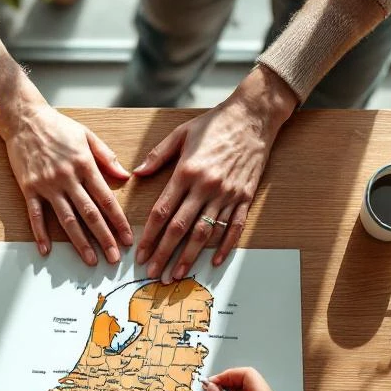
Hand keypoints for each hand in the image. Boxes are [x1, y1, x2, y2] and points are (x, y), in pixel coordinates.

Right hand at [0, 86, 132, 265]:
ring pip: (67, 219)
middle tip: (114, 258)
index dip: (118, 221)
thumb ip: (106, 157)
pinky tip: (46, 250)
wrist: (24, 118)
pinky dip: (40, 233)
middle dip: (104, 238)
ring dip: (80, 242)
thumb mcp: (87, 136)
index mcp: (85, 165)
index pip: (106, 199)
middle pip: (90, 214)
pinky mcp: (28, 188)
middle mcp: (67, 177)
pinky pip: (35, 215)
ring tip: (91, 259)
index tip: (127, 238)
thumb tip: (125, 176)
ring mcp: (47, 184)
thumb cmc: (57, 126)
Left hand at [133, 67, 295, 280]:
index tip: (141, 253)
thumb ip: (158, 155)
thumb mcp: (181, 134)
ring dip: (190, 256)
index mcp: (186, 172)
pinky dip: (225, 246)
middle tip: (154, 274)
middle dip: (165, 254)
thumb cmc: (215, 123)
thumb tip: (137, 173)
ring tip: (178, 274)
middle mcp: (206, 187)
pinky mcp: (244, 196)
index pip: (162, 212)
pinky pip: (234, 226)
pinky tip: (214, 260)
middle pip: (180, 228)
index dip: (149, 236)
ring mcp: (227, 194)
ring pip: (206, 233)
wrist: (253, 116)